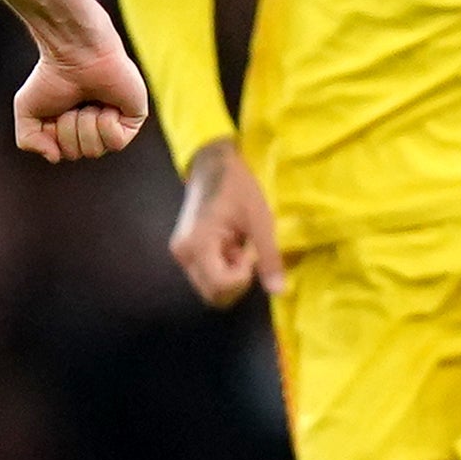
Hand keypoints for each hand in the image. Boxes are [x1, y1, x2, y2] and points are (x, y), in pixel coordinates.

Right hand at [14, 37, 149, 163]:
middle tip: (73, 102)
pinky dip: (106, 123)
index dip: (56, 134)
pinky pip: (117, 142)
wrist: (75, 52)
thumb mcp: (27, 111)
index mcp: (75, 128)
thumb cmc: (52, 76)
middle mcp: (96, 127)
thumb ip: (29, 141)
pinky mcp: (135, 117)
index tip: (56, 107)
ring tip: (89, 100)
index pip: (65, 153)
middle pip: (80, 153)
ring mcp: (117, 123)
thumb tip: (55, 157)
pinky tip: (106, 103)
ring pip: (97, 149)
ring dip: (86, 124)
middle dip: (70, 128)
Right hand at [169, 137, 282, 307]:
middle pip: (212, 294)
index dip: (242, 278)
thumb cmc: (238, 187)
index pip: (220, 286)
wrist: (213, 165)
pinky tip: (229, 246)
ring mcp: (181, 254)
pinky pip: (206, 275)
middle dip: (236, 282)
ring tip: (237, 248)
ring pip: (209, 288)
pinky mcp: (185, 252)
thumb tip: (279, 291)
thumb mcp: (260, 221)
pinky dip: (223, 270)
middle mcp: (183, 255)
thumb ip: (268, 258)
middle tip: (245, 254)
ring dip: (229, 277)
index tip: (249, 253)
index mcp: (198, 245)